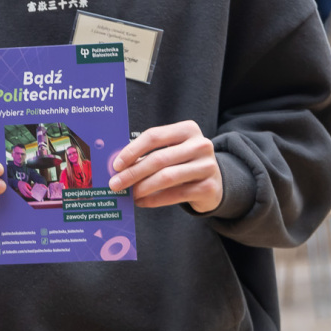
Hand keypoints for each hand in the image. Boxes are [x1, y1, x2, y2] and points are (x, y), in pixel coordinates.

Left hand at [109, 121, 223, 213]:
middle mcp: (201, 145)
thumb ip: (148, 153)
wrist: (215, 181)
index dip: (132, 150)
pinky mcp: (209, 187)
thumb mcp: (171, 150)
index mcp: (188, 129)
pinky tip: (142, 202)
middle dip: (133, 172)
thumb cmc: (183, 162)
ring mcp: (207, 166)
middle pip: (158, 158)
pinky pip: (175, 195)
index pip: (154, 136)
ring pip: (167, 177)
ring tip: (130, 194)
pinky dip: (154, 200)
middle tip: (115, 184)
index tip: (116, 165)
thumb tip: (118, 168)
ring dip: (143, 187)